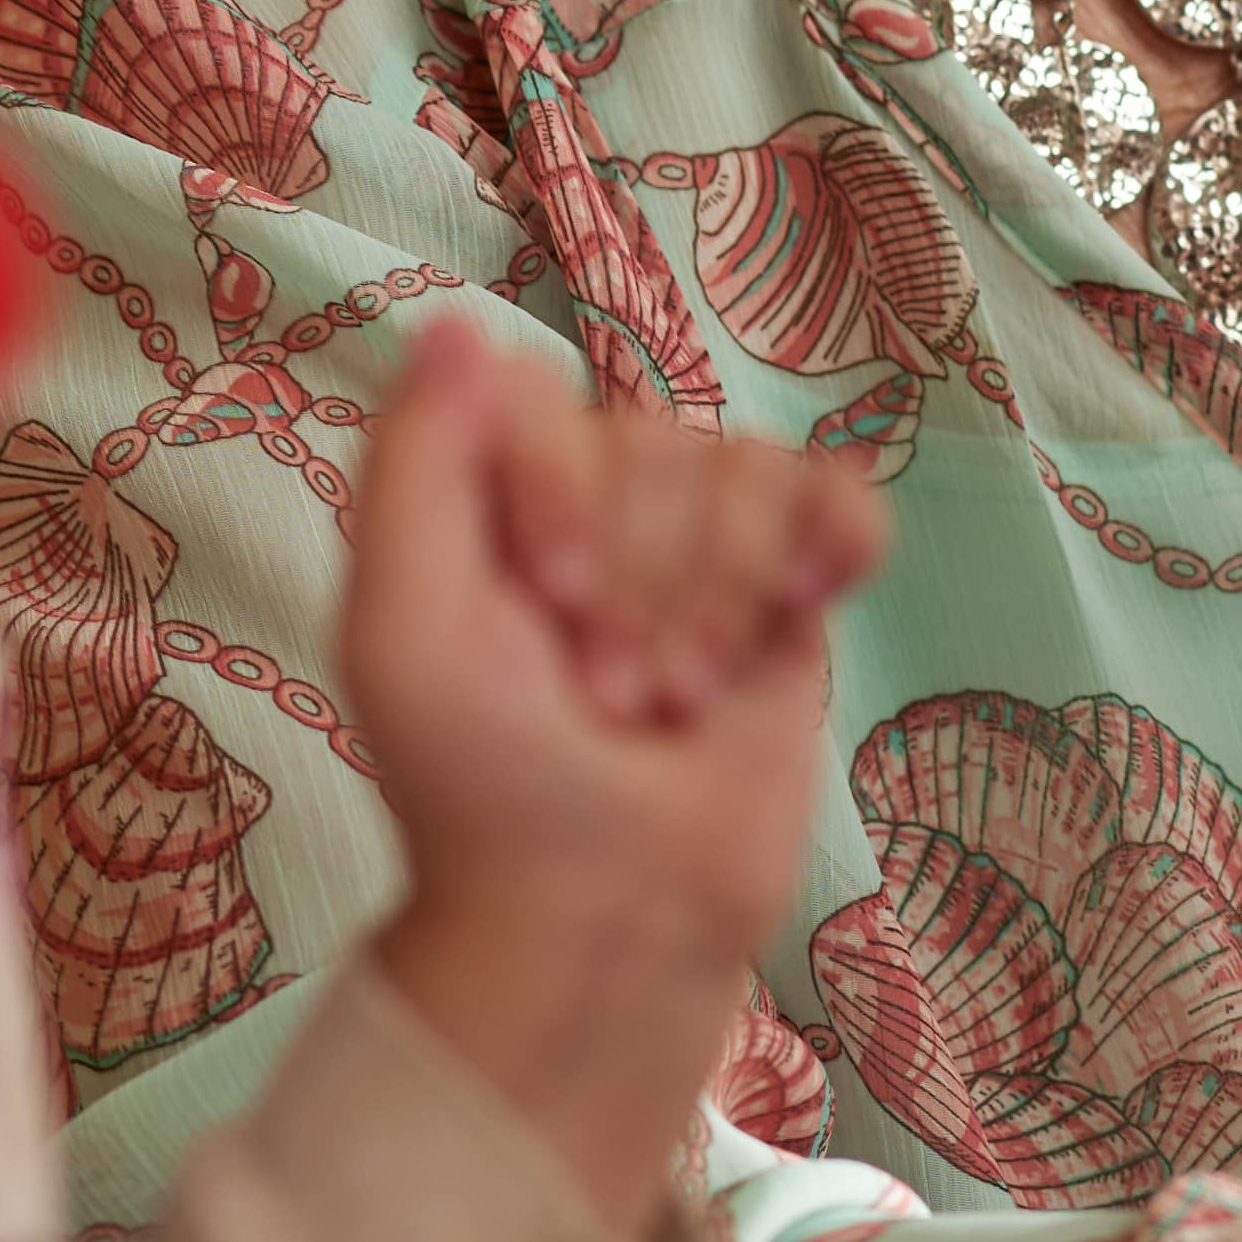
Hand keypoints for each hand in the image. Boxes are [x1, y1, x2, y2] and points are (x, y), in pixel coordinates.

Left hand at [348, 330, 880, 1232]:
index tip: (550, 601)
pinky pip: (839, 501)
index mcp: (487, 500)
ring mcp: (701, 549)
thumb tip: (458, 321)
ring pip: (746, 473)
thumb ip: (415, 467)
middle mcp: (595, 504)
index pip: (545, 396)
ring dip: (718, 599)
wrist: (606, 920)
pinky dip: (834, 542)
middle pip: (656, 440)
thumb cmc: (482, 796)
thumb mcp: (401, 632)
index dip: (562, 488)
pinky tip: (810, 601)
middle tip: (610, 696)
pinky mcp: (791, 599)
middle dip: (642, 581)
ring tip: (677, 701)